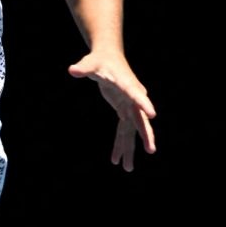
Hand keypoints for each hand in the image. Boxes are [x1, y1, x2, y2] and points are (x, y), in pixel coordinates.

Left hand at [67, 52, 157, 171]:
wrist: (108, 58)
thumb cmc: (100, 60)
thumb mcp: (90, 63)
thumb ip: (83, 68)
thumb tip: (72, 70)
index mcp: (127, 85)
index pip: (137, 94)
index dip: (144, 104)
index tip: (152, 115)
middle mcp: (132, 98)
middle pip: (140, 118)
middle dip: (145, 135)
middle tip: (150, 150)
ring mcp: (130, 107)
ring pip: (132, 130)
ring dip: (129, 148)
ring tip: (127, 168)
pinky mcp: (124, 111)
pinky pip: (123, 131)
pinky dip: (120, 144)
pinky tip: (116, 159)